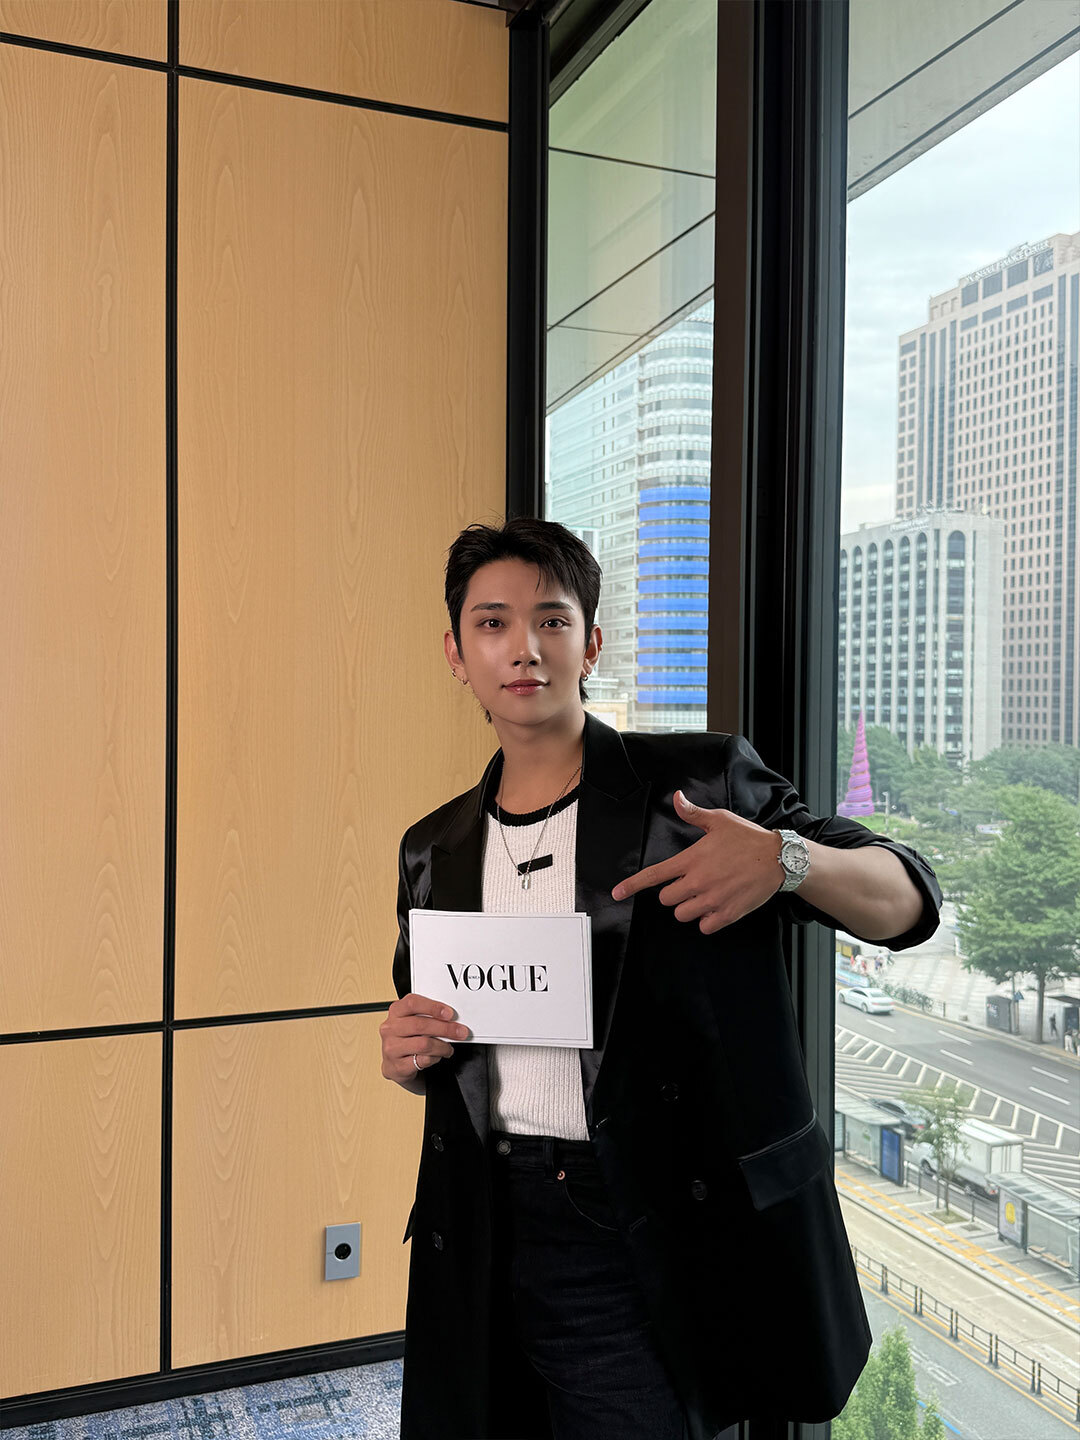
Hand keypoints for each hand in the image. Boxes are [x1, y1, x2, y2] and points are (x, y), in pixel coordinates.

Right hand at [380, 993, 470, 1085]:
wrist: (395, 1064)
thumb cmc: (407, 1038)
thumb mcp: (413, 1021)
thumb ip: (428, 1016)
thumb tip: (452, 1019)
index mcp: (396, 1012)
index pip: (412, 1003)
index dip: (433, 1007)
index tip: (450, 1014)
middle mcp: (390, 1028)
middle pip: (420, 1025)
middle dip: (445, 1028)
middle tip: (460, 1032)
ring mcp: (391, 1048)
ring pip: (423, 1044)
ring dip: (442, 1046)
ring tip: (448, 1048)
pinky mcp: (397, 1066)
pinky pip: (422, 1060)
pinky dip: (435, 1058)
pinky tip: (436, 1056)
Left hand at [610, 790, 783, 934]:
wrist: (778, 859)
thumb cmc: (748, 838)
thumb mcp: (719, 820)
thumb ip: (693, 814)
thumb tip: (676, 797)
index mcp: (691, 860)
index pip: (654, 875)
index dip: (632, 885)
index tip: (617, 893)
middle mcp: (698, 882)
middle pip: (666, 899)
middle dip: (674, 892)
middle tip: (692, 881)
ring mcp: (712, 900)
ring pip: (682, 914)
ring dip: (689, 907)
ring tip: (705, 893)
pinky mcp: (727, 914)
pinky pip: (704, 927)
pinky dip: (706, 920)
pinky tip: (717, 905)